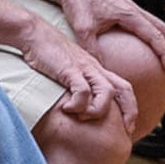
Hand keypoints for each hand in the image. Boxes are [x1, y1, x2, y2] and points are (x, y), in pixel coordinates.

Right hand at [17, 30, 136, 124]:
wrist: (34, 33)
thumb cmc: (47, 52)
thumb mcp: (68, 70)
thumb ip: (76, 84)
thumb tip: (78, 107)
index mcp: (96, 69)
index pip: (123, 87)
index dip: (130, 107)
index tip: (129, 126)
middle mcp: (94, 68)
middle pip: (123, 89)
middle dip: (129, 112)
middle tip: (127, 130)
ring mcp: (84, 68)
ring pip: (107, 92)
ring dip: (97, 110)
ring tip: (82, 116)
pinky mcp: (70, 69)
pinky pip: (82, 91)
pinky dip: (77, 105)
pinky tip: (66, 108)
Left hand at [54, 0, 164, 89]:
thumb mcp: (83, 28)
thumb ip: (93, 50)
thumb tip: (102, 69)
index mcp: (127, 12)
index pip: (153, 34)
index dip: (164, 51)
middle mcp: (131, 8)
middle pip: (161, 28)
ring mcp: (129, 6)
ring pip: (156, 23)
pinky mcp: (123, 7)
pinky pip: (146, 21)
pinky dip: (155, 32)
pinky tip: (151, 42)